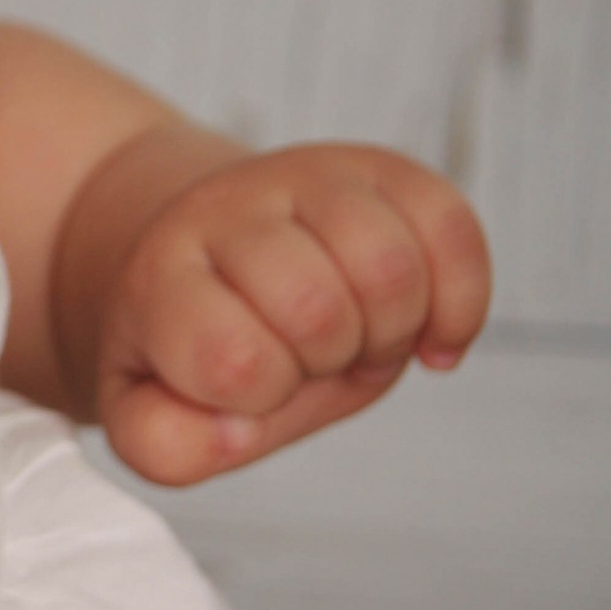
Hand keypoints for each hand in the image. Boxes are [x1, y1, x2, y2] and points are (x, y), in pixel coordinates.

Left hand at [67, 137, 490, 486]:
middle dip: (328, 362)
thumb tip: (233, 429)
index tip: (247, 383)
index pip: (228, 356)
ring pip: (389, 263)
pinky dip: (460, 300)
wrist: (208, 245)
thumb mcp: (151, 405)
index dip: (259, 395)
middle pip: (318, 308)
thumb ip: (167, 441)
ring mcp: (305, 178)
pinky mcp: (379, 168)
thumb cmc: (197, 337)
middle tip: (306, 356)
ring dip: (392, 329)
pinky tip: (429, 330)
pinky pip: (450, 226)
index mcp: (162, 276)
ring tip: (356, 332)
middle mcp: (228, 210)